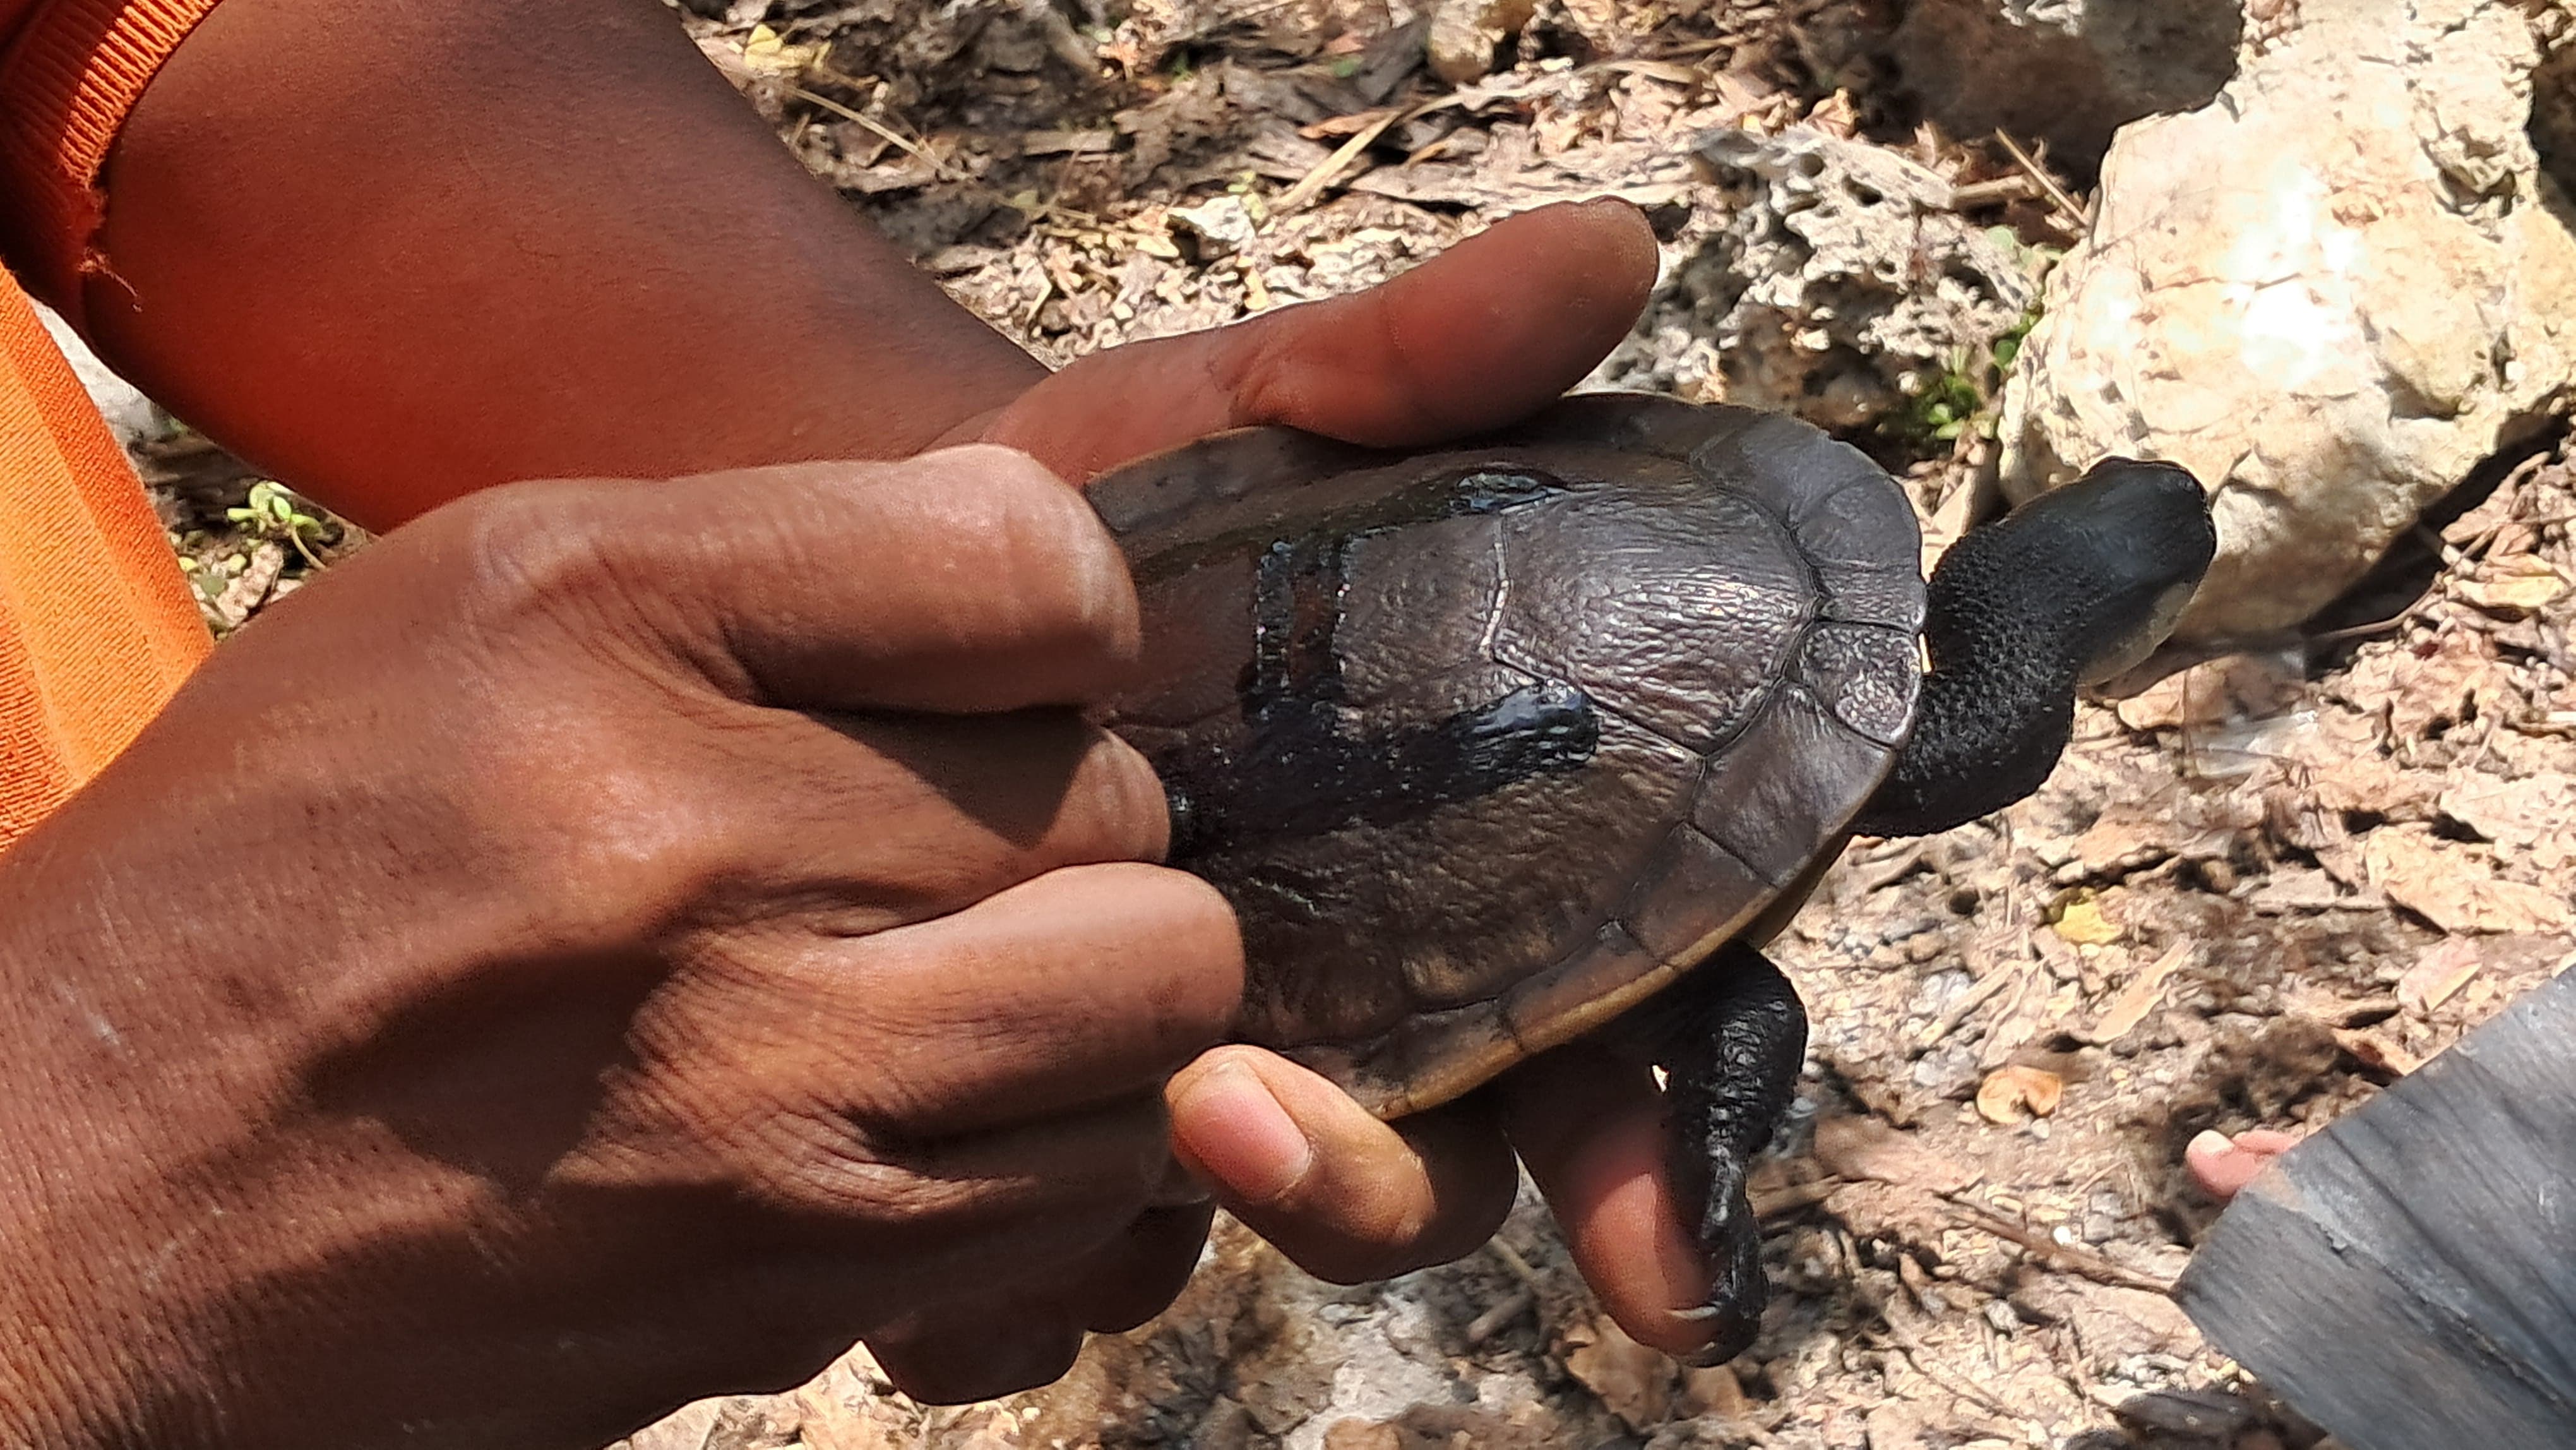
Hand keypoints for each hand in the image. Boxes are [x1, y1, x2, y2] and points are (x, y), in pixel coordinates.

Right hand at [0, 448, 1241, 1448]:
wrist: (84, 1210)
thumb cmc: (283, 874)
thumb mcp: (471, 609)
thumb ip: (769, 566)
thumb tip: (1045, 589)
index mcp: (604, 617)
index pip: (1038, 570)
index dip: (1054, 621)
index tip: (995, 671)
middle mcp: (699, 840)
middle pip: (1118, 796)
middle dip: (1065, 816)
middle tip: (948, 852)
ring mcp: (768, 1081)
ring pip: (1156, 995)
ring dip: (1094, 989)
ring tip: (968, 986)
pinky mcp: (801, 1273)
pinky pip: (1087, 1183)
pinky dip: (1051, 1145)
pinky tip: (931, 1114)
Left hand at [869, 200, 1729, 1377]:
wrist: (886, 602)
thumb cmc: (1117, 510)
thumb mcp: (1255, 412)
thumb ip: (1422, 362)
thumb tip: (1612, 248)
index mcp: (1488, 866)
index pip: (1636, 1032)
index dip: (1669, 1155)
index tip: (1669, 1268)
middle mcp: (1381, 1000)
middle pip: (1460, 1166)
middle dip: (1382, 1187)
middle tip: (1255, 1119)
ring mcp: (1218, 1071)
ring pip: (1265, 1223)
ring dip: (1198, 1219)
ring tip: (1117, 1123)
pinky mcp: (1048, 1127)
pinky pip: (1064, 1266)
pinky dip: (1023, 1272)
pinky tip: (941, 1230)